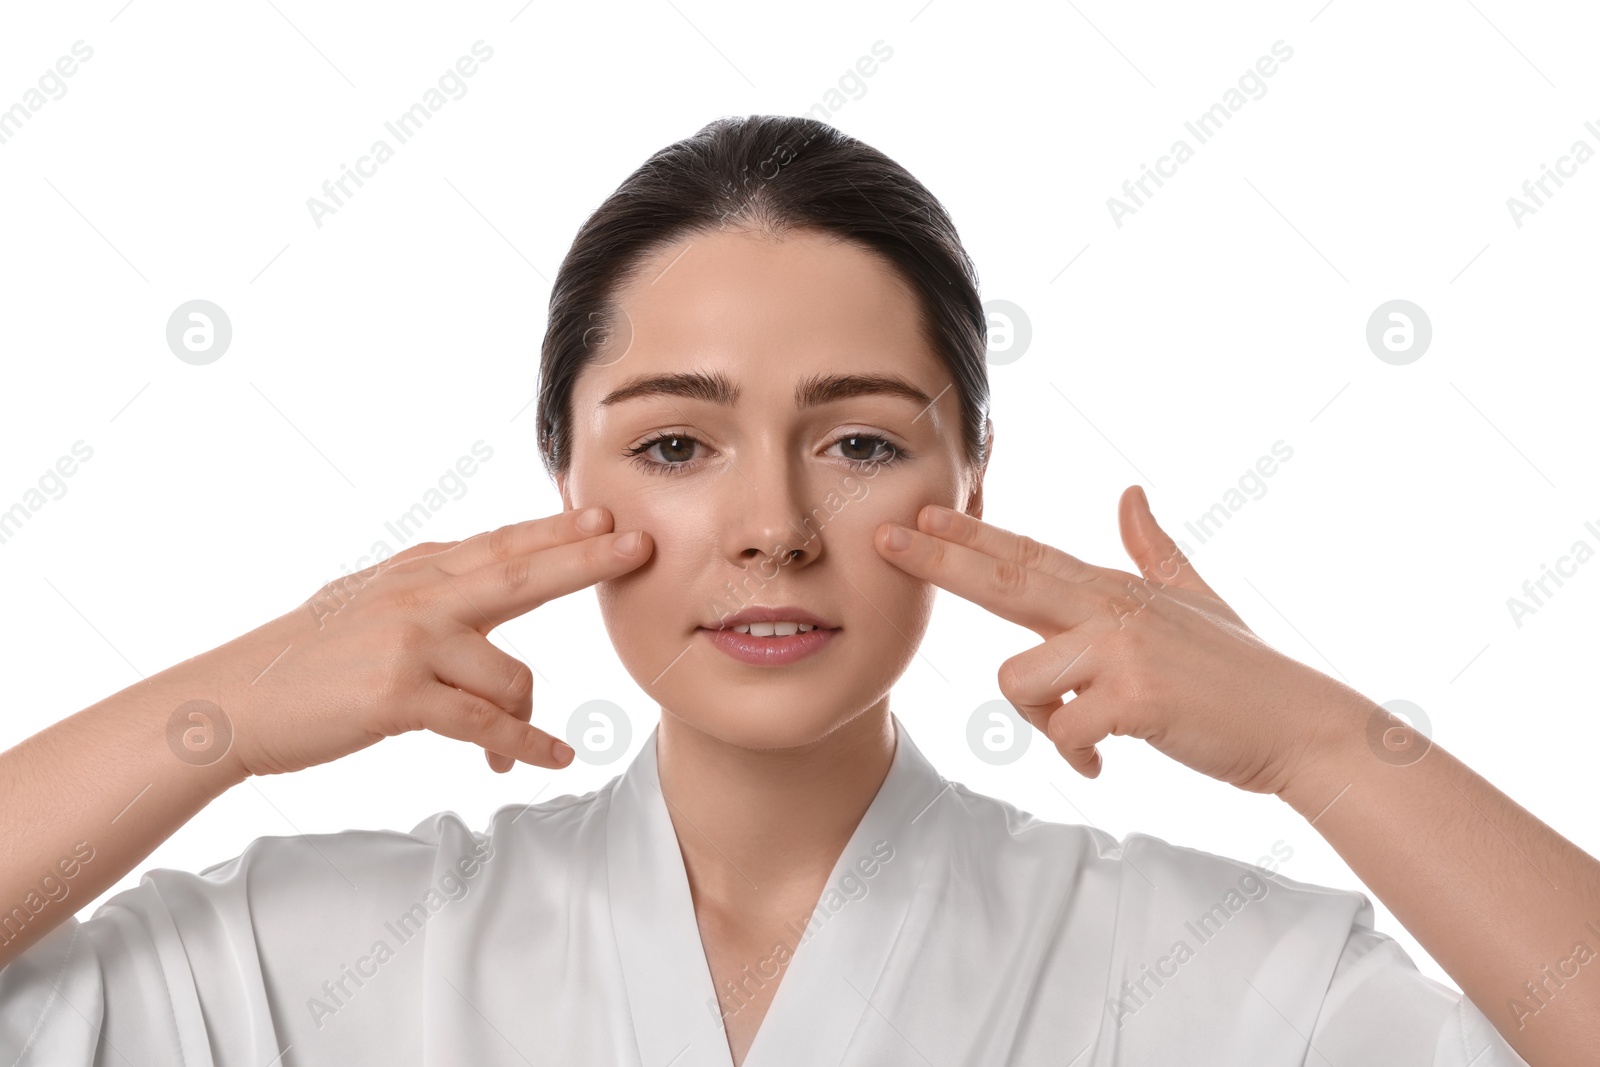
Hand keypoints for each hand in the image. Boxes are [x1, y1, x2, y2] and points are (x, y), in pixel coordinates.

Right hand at [177, 508, 651, 778]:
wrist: (233, 700)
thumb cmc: (307, 659)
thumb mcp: (368, 602)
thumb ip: (429, 589)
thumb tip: (483, 578)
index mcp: (416, 572)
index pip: (501, 544)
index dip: (558, 529)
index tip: (607, 512)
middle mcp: (419, 597)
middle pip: (520, 574)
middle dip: (585, 558)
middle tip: (640, 544)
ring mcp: (410, 644)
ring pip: (510, 674)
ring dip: (527, 715)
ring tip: (527, 747)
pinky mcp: (400, 696)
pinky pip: (485, 725)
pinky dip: (525, 746)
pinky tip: (554, 758)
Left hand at [873, 486, 1370, 794]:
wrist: (1299, 727)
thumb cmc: (1241, 673)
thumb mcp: (1196, 597)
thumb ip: (1153, 549)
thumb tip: (1130, 492)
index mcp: (1114, 590)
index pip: (1027, 556)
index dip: (970, 535)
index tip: (921, 513)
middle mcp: (1111, 609)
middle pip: (1006, 579)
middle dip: (940, 559)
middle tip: (885, 539)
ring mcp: (1121, 649)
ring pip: (1020, 680)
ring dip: (1042, 722)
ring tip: (1087, 738)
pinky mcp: (1132, 698)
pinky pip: (1063, 732)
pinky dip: (1078, 757)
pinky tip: (1106, 763)